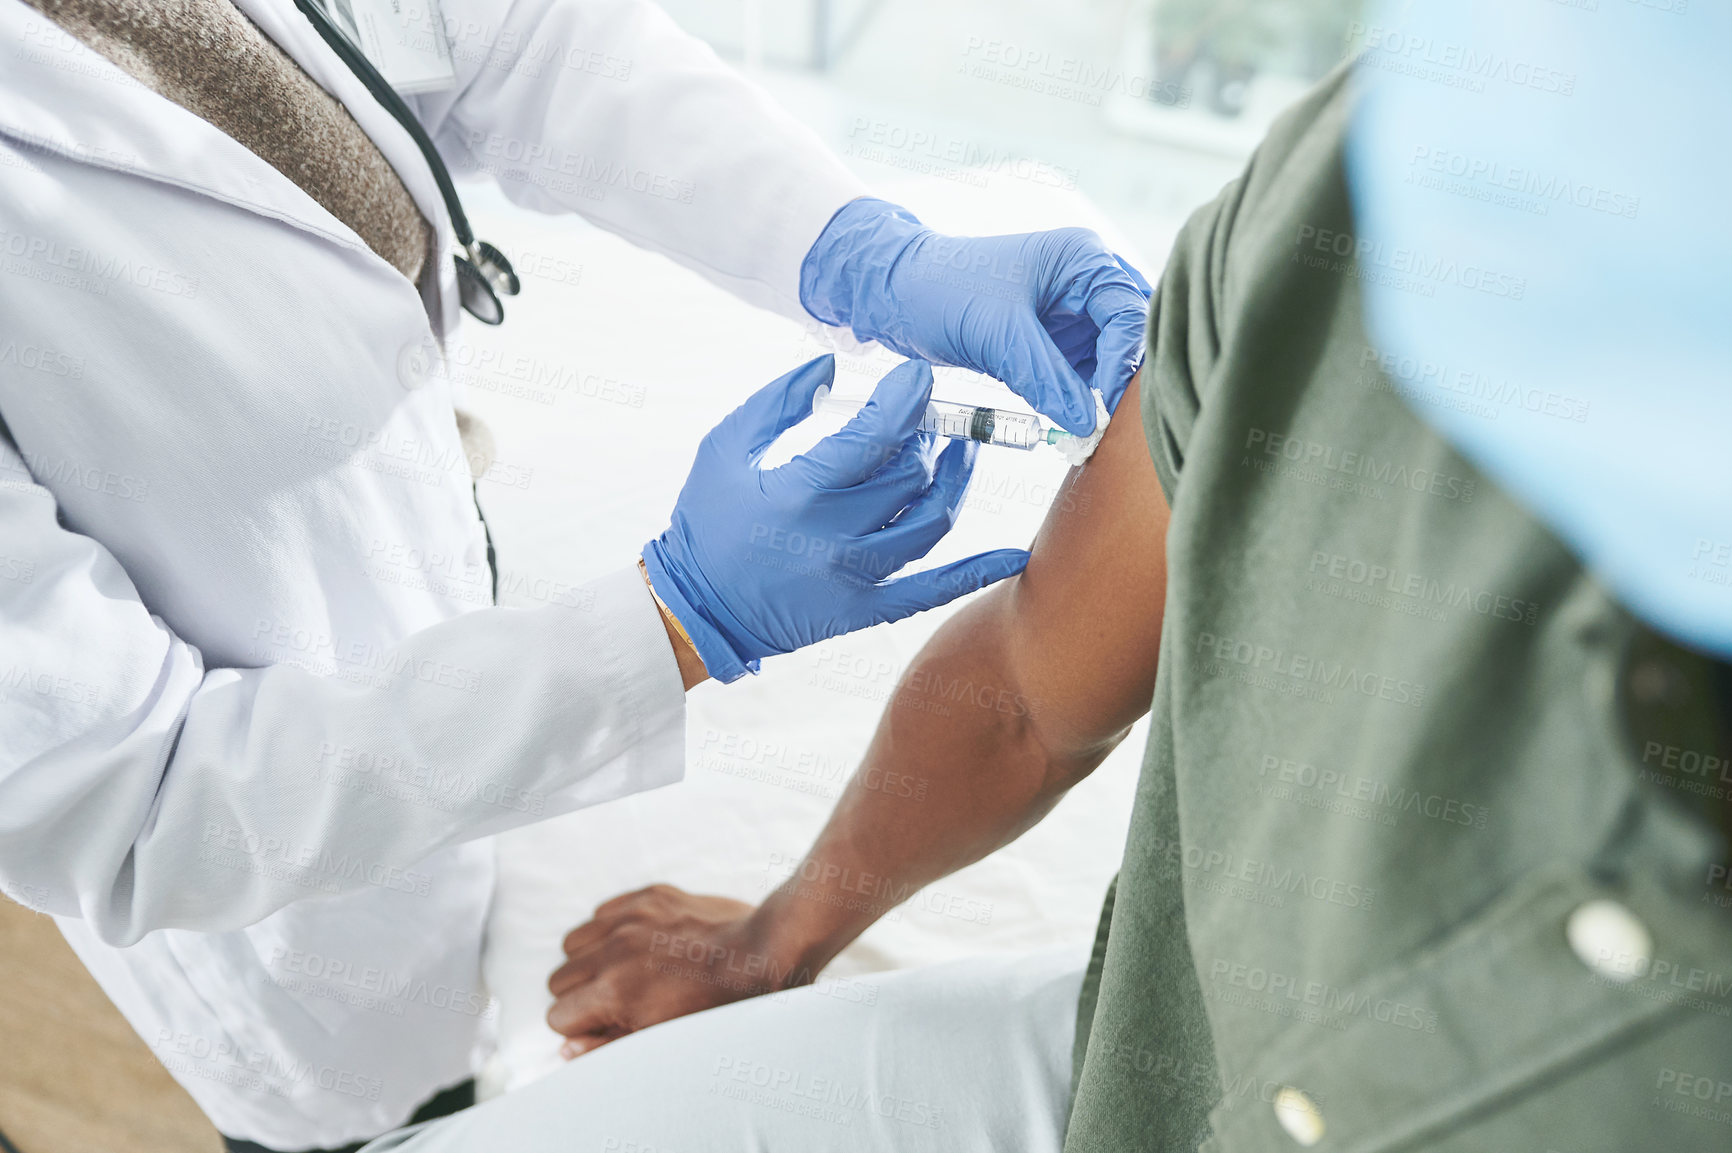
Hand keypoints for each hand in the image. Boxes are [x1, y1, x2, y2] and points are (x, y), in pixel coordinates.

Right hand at [546, 886, 793, 1057]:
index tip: (608, 1025)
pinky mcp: (648, 897)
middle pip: (558, 979)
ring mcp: (630, 918)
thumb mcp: (663, 1038)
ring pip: (574, 943)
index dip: (581, 1027)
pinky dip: (610, 929)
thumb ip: (607, 1044)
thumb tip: (566, 1049)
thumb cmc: (719, 1005)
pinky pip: (602, 913)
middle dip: (581, 995)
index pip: (557, 1015)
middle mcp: (614, 950)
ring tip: (625, 970)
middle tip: (617, 1001)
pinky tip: (639, 943)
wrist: (762, 952)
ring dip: (590, 959)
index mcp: (615, 992)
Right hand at [642, 354, 1029, 682]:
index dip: (907, 399)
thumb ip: (777, 403)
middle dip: (928, 435)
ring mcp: (857, 579)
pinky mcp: (867, 611)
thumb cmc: (706, 523)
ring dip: (955, 481)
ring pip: (931, 521)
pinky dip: (978, 572)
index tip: (919, 377)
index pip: (876, 435)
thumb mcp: (724, 448)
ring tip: (961, 453)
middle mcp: (837, 537)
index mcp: (801, 492)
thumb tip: (830, 369)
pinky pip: (934, 589)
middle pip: (911, 475)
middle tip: (929, 418)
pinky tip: (1014, 554)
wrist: (698, 610)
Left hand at [800, 197, 1151, 435]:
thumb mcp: (996, 334)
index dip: (1123, 361)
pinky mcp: (1052, 342)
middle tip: (1104, 424)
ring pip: (1108, 362)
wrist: (895, 295)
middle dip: (1118, 381)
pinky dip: (1077, 400)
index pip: (1128, 312)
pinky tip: (1071, 425)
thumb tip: (1087, 422)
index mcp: (1080, 259)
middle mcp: (1084, 282)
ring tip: (1087, 432)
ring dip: (1099, 396)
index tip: (1105, 405)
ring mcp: (1070, 314)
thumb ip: (1045, 377)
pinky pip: (1080, 375)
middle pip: (1128, 337)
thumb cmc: (941, 291)